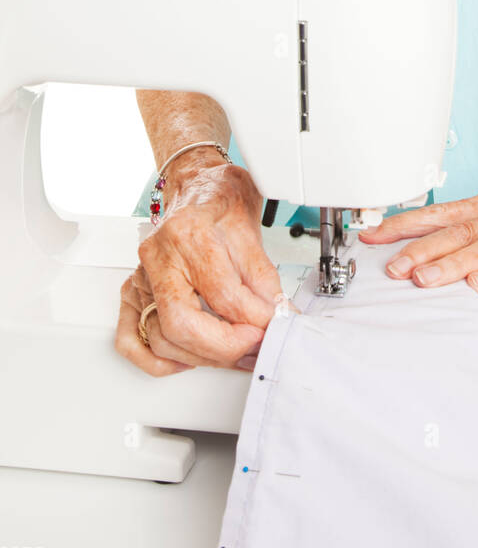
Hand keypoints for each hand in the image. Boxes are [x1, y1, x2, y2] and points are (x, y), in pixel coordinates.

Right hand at [115, 163, 295, 375]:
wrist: (198, 187)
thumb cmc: (221, 201)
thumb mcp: (251, 230)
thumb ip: (263, 278)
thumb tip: (277, 316)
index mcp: (188, 233)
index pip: (221, 293)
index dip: (253, 319)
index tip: (272, 326)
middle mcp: (158, 256)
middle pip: (182, 323)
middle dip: (224, 347)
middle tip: (254, 346)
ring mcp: (140, 276)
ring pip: (160, 338)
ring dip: (202, 357)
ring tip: (234, 352)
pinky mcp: (131, 293)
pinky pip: (130, 340)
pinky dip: (159, 360)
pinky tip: (188, 358)